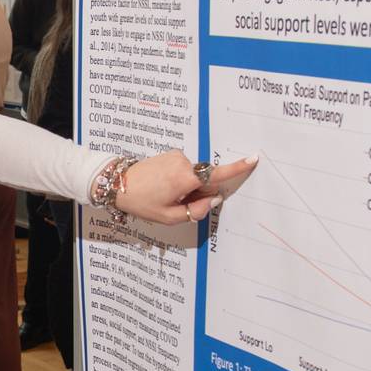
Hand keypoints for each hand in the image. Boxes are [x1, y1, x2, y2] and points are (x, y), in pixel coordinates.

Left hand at [114, 152, 258, 223]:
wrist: (117, 183)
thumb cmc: (141, 202)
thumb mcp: (169, 216)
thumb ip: (196, 210)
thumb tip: (214, 200)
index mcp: (184, 179)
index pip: (216, 175)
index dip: (237, 168)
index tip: (253, 159)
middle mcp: (183, 163)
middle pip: (205, 181)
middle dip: (198, 194)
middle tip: (176, 203)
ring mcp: (176, 156)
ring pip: (194, 177)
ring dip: (187, 188)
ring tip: (165, 194)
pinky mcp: (171, 154)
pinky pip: (184, 170)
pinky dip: (180, 180)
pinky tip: (163, 186)